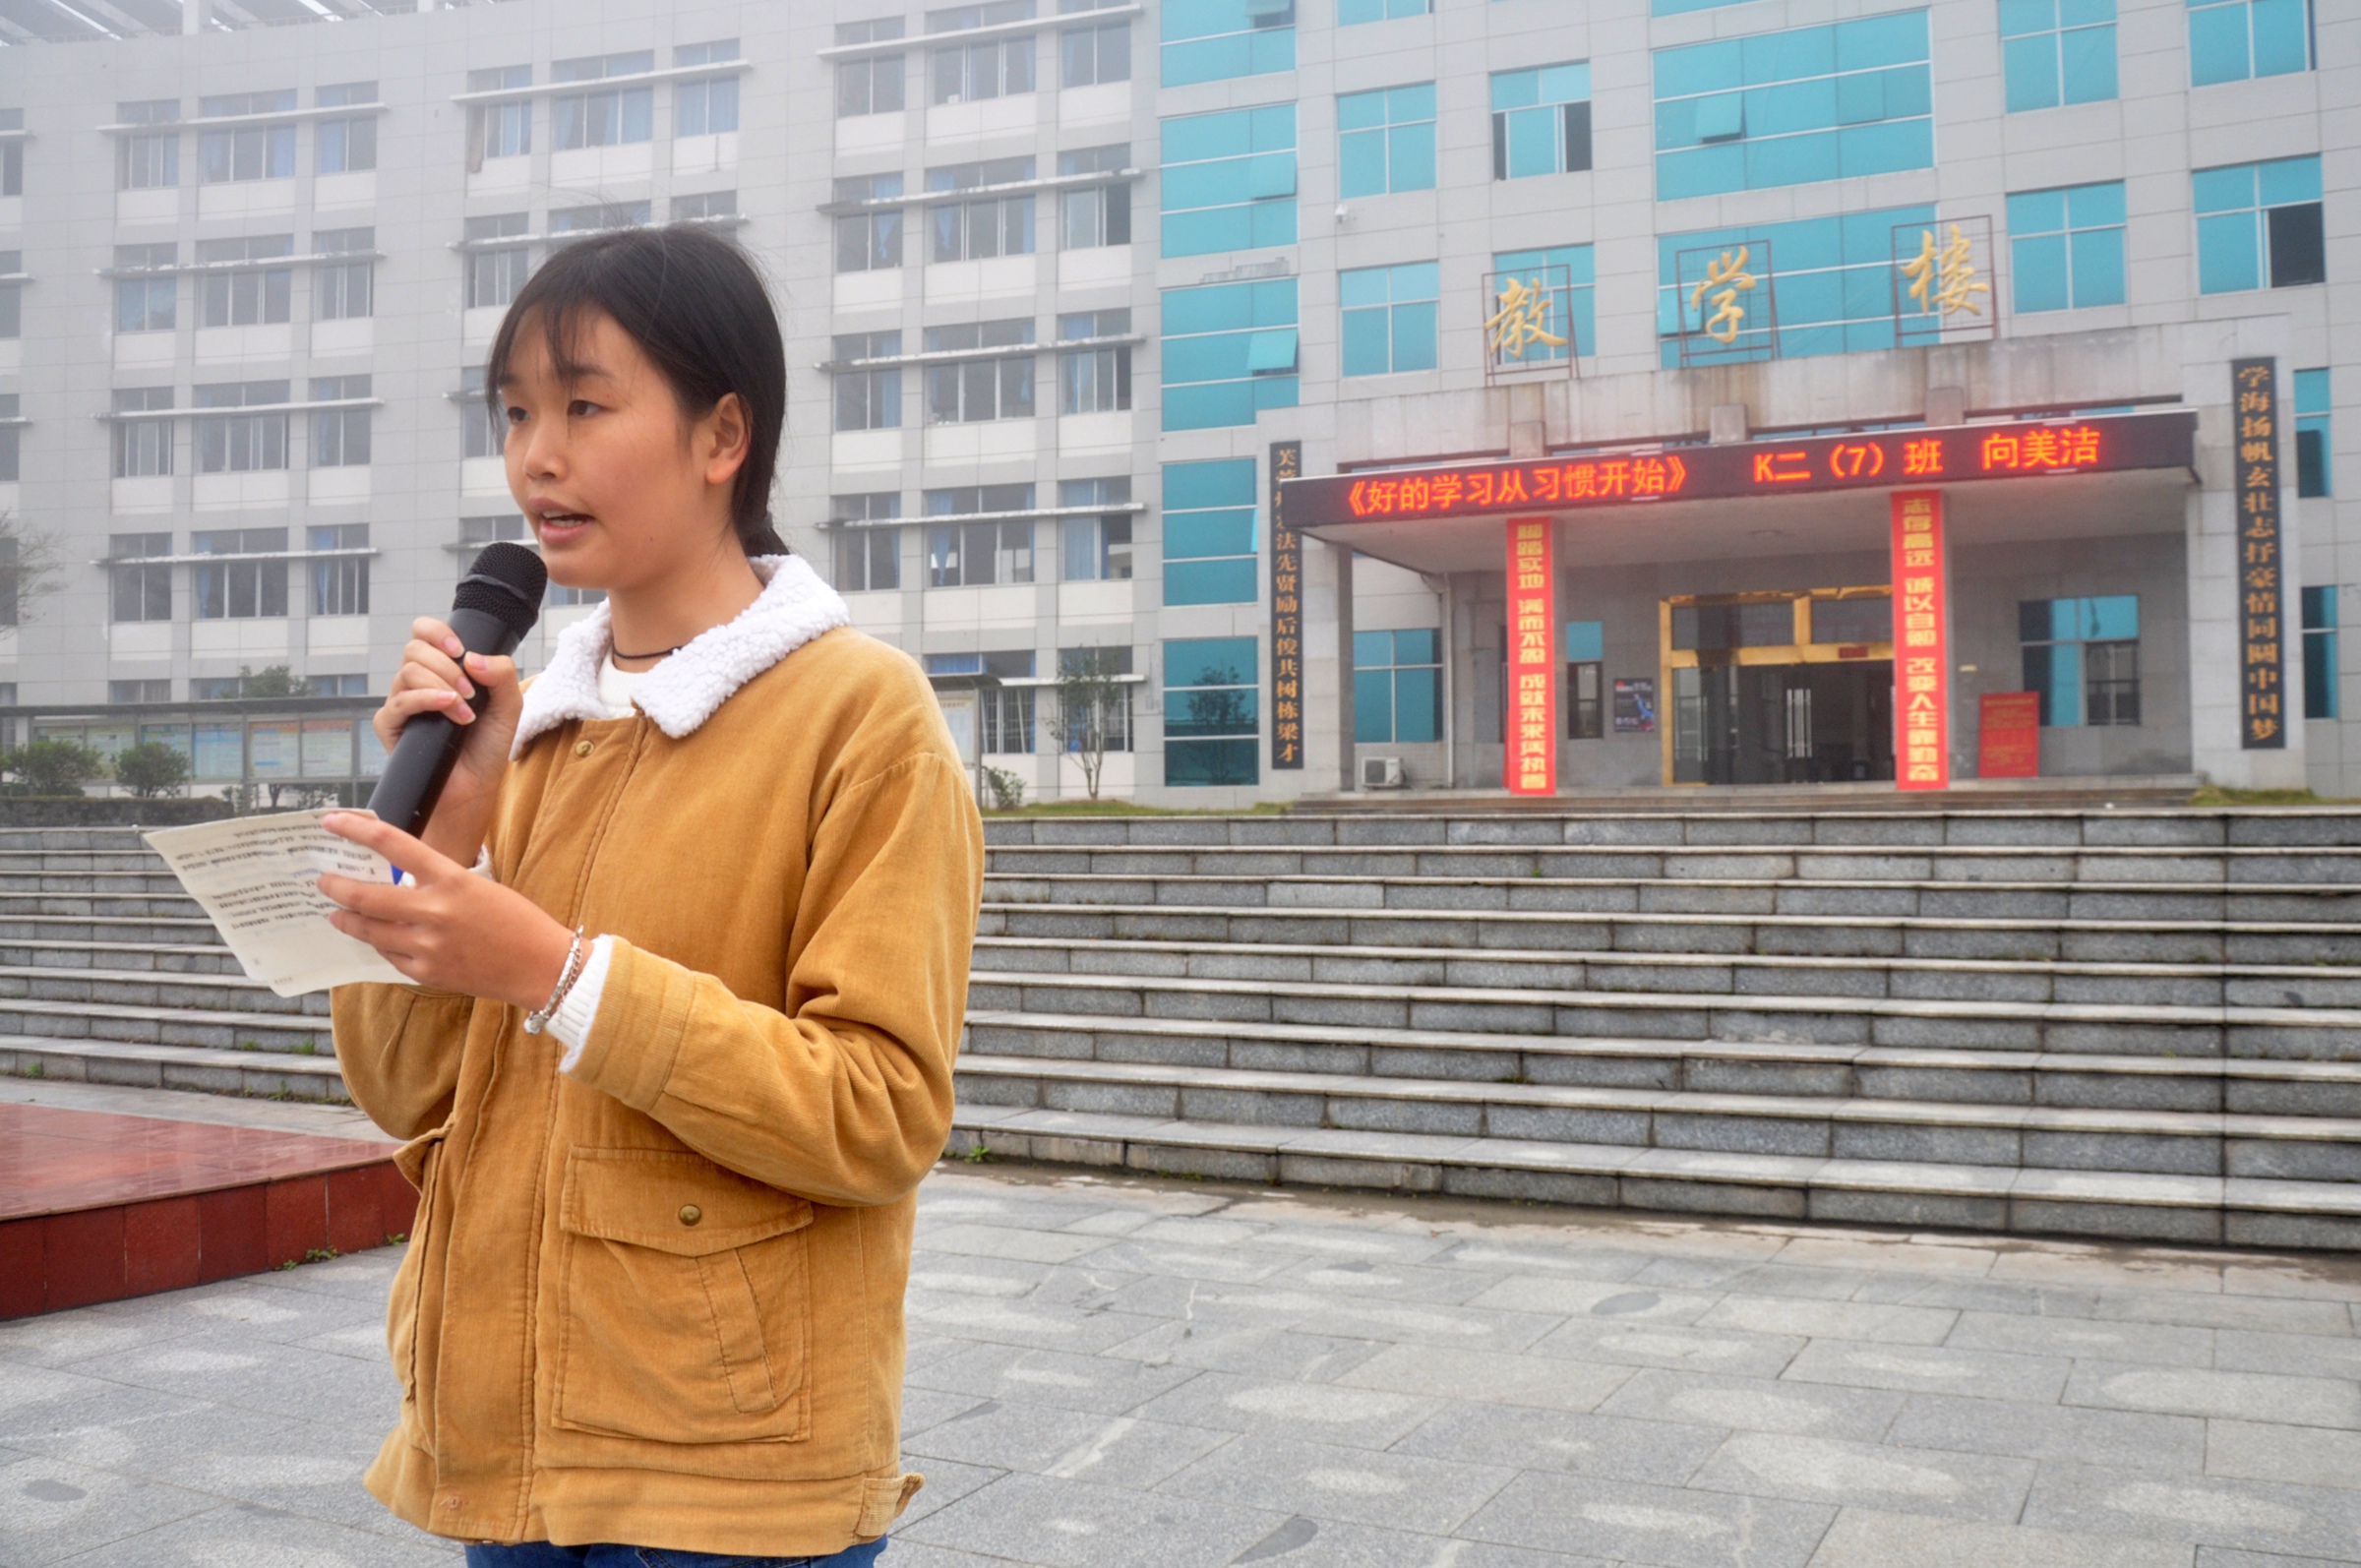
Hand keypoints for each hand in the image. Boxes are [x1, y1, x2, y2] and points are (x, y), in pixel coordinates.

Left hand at [318, 811, 574, 1011]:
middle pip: (366, 895)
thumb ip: (436, 882)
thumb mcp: (477, 886)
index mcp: (451, 878)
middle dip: (337, 886)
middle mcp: (434, 910)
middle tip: (324, 881)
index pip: (393, 843)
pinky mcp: (427, 972)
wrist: (542, 966)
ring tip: (337, 914)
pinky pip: (389, 955)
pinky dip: (379, 944)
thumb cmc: (516, 921)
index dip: (356, 829)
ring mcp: (427, 945)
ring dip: (347, 919)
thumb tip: (395, 881)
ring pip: (369, 930)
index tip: (331, 821)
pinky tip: (376, 939)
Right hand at [374, 616, 522, 866]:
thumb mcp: (509, 706)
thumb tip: (472, 657)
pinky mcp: (390, 726)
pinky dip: (426, 700)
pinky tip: (449, 708)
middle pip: (413, 650)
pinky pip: (398, 703)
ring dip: (441, 684)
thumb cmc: (487, 746)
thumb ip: (502, 674)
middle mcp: (417, 682)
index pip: (423, 633)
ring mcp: (402, 703)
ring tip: (465, 710)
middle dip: (446, 664)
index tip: (459, 649)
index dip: (437, 632)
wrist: (475, 786)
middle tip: (471, 691)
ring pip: (406, 672)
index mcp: (441, 670)